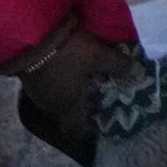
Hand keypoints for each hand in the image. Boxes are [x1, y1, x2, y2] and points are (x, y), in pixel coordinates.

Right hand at [10, 23, 124, 165]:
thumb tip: (137, 71)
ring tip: (84, 80)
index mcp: (68, 106)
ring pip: (56, 100)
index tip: (99, 124)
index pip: (75, 129)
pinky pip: (48, 88)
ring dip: (69, 93)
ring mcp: (36, 93)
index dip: (87, 131)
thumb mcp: (98, 56)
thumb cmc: (68, 54)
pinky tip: (67, 69)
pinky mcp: (29, 79)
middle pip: (67, 113)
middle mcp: (50, 105)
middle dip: (81, 107)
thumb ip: (117, 65)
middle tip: (97, 96)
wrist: (31, 36)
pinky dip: (59, 83)